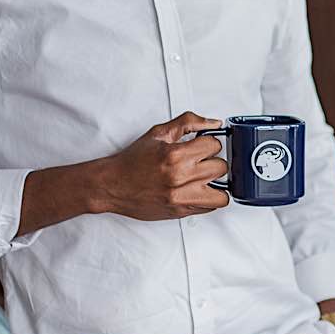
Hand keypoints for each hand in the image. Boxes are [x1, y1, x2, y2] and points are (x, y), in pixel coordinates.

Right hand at [96, 112, 229, 220]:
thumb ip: (188, 123)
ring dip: (216, 184)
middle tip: (201, 161)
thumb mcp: (158, 134)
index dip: (209, 143)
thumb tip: (213, 122)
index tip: (202, 146)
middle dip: (213, 161)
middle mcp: (180, 177)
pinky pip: (211, 207)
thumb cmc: (132, 161)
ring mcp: (182, 197)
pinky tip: (197, 190)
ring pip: (222, 193)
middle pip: (221, 167)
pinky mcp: (181, 211)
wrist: (112, 185)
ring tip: (204, 179)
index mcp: (175, 155)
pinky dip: (208, 198)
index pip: (214, 145)